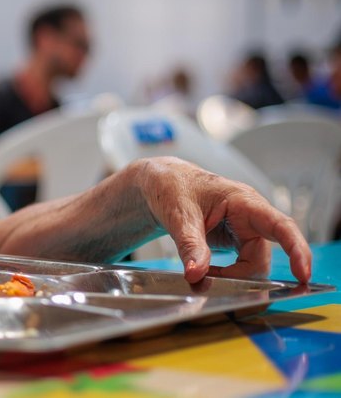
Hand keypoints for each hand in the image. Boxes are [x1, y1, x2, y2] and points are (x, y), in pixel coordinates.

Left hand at [131, 156, 311, 283]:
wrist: (162, 183)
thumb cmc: (173, 186)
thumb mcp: (179, 214)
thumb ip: (190, 244)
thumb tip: (196, 273)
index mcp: (244, 201)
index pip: (280, 226)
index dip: (296, 250)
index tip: (302, 274)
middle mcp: (250, 217)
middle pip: (261, 256)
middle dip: (242, 276)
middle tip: (211, 282)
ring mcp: (244, 230)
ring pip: (252, 265)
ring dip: (232, 277)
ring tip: (202, 274)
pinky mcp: (235, 241)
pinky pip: (240, 266)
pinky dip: (226, 275)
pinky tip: (206, 272)